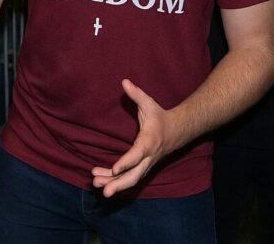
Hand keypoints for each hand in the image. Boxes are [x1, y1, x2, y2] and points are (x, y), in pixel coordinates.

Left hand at [91, 79, 177, 196]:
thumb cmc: (159, 117)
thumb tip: (124, 81)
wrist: (176, 131)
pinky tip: (99, 179)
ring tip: (96, 185)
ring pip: (130, 179)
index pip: (137, 155)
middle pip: (134, 175)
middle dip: (118, 184)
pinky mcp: (142, 167)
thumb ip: (136, 94)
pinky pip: (128, 177)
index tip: (114, 169)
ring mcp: (145, 164)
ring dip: (113, 184)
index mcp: (149, 142)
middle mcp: (147, 157)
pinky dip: (114, 180)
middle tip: (104, 191)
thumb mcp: (149, 103)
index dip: (126, 162)